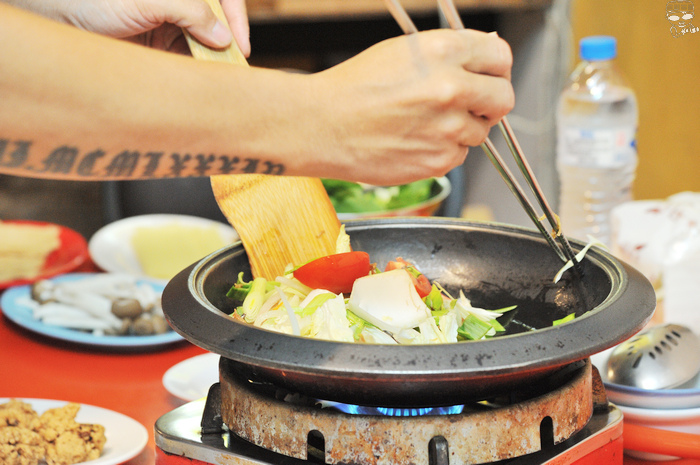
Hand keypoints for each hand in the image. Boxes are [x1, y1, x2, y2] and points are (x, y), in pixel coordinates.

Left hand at [7, 0, 249, 54]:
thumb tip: (221, 35)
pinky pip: (188, 58)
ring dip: (211, 59)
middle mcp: (178, 2)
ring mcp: (170, 22)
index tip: (239, 44)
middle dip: (227, 42)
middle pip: (217, 21)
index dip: (236, 17)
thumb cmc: (93, 1)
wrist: (58, 21)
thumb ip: (188, 11)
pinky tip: (196, 79)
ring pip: (205, 42)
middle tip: (231, 67)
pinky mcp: (161, 45)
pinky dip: (195, 69)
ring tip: (213, 76)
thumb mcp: (145, 1)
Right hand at [306, 29, 513, 184]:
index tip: (487, 77)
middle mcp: (452, 88)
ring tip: (425, 125)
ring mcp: (448, 128)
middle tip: (471, 105)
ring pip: (481, 132)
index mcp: (444, 52)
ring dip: (462, 129)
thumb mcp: (404, 51)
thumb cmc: (355, 87)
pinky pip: (459, 156)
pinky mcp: (439, 160)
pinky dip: (443, 151)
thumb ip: (451, 53)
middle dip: (490, 103)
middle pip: (503, 98)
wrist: (323, 126)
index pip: (501, 57)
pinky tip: (415, 141)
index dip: (495, 69)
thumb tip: (487, 55)